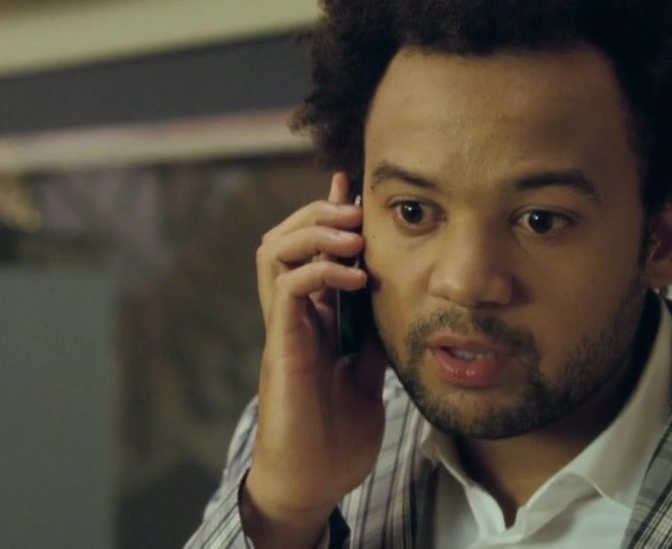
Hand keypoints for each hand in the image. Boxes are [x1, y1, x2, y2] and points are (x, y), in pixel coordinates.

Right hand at [243, 171, 387, 546]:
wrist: (312, 483)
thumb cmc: (335, 437)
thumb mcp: (368, 376)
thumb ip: (373, 340)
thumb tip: (397, 306)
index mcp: (311, 319)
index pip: (312, 250)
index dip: (330, 215)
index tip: (358, 188)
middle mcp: (292, 316)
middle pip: (284, 237)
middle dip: (320, 211)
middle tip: (357, 208)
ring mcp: (284, 330)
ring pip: (274, 251)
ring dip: (314, 230)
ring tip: (352, 232)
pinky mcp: (283, 349)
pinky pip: (287, 289)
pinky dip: (320, 270)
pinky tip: (355, 276)